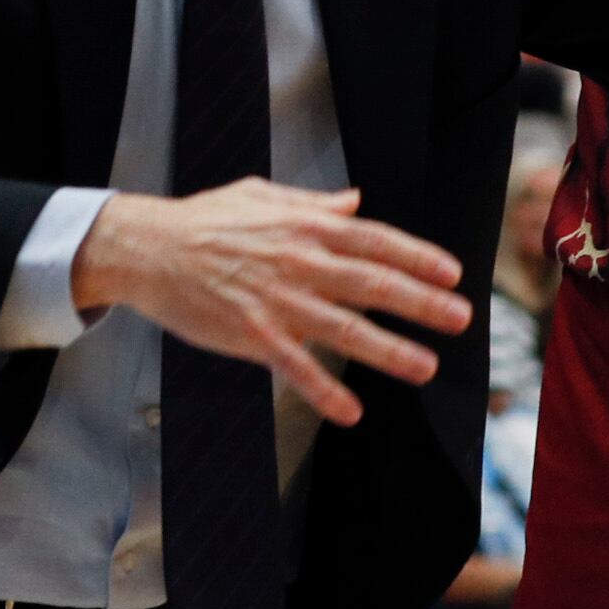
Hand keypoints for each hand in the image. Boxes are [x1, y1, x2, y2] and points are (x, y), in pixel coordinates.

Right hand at [71, 182, 468, 426]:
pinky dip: (323, 391)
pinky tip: (350, 412)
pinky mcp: (251, 334)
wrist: (147, 249)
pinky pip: (295, 367)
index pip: (375, 241)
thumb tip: (354, 201)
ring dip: (388, 351)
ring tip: (424, 367)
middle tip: (460, 319)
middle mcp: (299, 262)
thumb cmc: (204, 220)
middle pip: (373, 284)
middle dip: (422, 303)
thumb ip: (312, 203)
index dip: (418, 257)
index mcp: (306, 227)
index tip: (452, 274)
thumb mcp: (262, 196)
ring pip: (344, 329)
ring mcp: (277, 300)